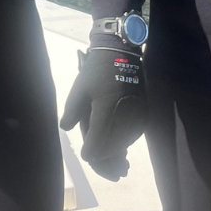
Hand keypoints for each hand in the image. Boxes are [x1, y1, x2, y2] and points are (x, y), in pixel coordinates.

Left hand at [59, 40, 146, 180]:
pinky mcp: (144, 118)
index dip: (90, 153)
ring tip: (102, 145)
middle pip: (111, 149)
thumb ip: (71, 113)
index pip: (97, 146)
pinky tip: (113, 135)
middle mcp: (125, 120)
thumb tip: (66, 128)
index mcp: (106, 114)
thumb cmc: (97, 72)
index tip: (85, 153)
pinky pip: (131, 137)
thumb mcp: (79, 90)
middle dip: (101, 154)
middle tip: (93, 153)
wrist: (122, 56)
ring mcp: (137, 120)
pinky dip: (121, 140)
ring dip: (112, 148)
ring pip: (123, 145)